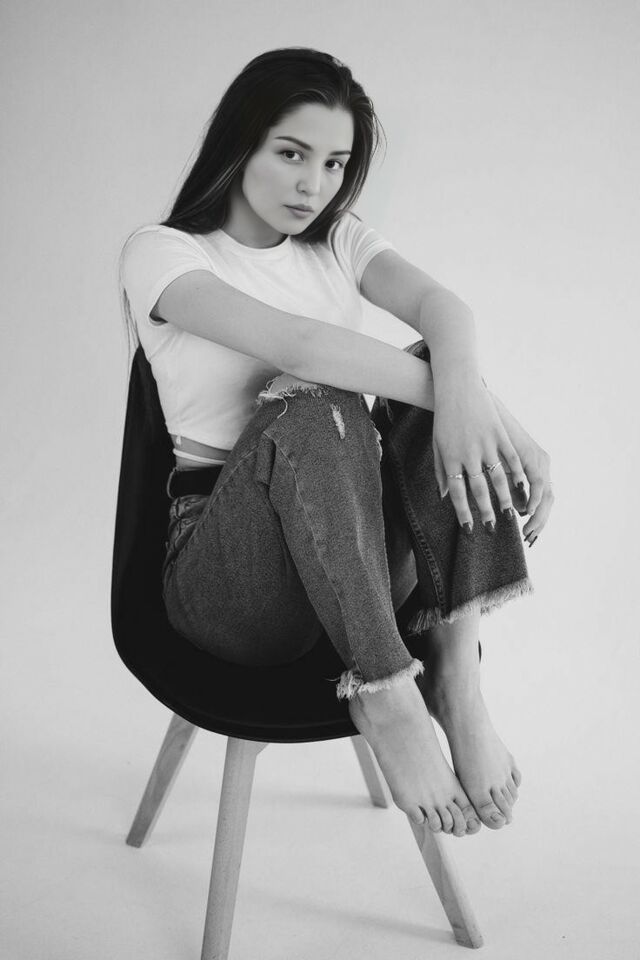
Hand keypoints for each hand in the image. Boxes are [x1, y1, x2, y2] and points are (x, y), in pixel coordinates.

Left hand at [432, 377, 553, 542]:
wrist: (456, 387)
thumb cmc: (444, 418)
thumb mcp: (437, 445)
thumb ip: (440, 472)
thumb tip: (444, 497)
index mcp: (450, 459)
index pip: (457, 493)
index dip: (464, 513)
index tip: (470, 530)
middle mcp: (468, 454)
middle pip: (479, 489)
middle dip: (486, 512)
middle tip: (492, 529)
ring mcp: (486, 443)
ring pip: (498, 477)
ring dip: (505, 497)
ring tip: (510, 513)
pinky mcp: (499, 433)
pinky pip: (511, 457)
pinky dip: (518, 473)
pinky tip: (523, 486)